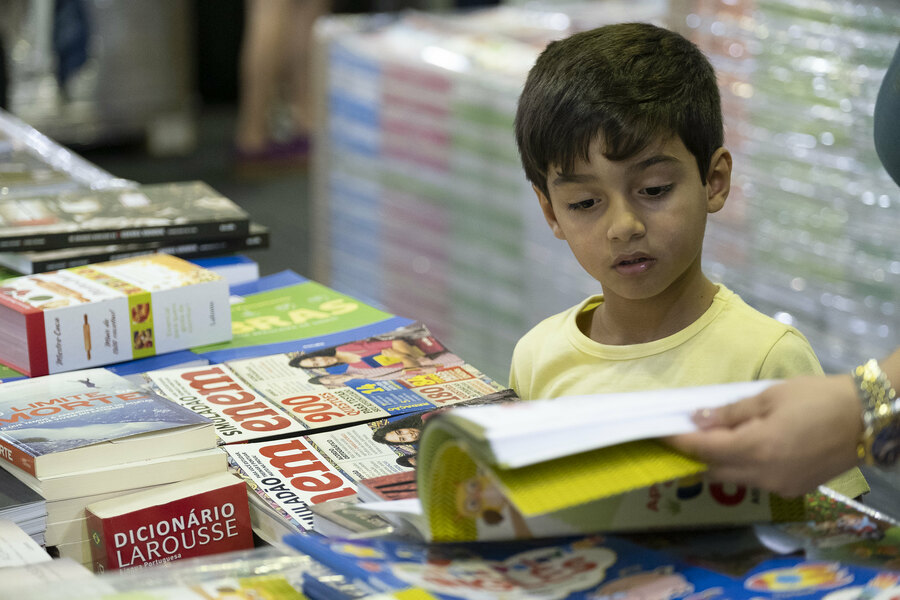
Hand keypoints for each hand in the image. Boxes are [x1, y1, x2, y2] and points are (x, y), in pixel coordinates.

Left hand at [665, 375, 861, 496]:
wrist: (867, 419)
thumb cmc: (816, 398)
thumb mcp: (768, 396)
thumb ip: (730, 413)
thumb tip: (697, 419)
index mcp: (755, 449)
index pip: (702, 450)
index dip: (677, 441)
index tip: (658, 431)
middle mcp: (763, 475)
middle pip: (714, 469)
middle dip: (697, 452)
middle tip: (685, 432)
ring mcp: (780, 487)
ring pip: (735, 477)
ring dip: (721, 460)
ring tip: (717, 435)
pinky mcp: (794, 490)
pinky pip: (757, 481)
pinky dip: (745, 466)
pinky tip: (748, 446)